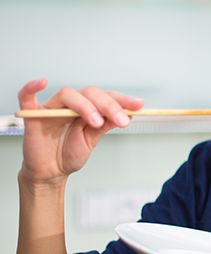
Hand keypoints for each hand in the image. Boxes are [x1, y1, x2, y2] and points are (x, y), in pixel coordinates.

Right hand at [18, 78, 144, 183]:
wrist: (51, 171)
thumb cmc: (68, 153)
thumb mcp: (92, 140)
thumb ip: (106, 125)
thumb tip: (128, 113)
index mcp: (87, 108)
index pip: (106, 97)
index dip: (122, 100)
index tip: (139, 105)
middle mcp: (71, 104)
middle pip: (90, 93)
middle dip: (109, 105)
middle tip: (122, 120)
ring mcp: (52, 108)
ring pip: (68, 94)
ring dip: (85, 105)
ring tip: (96, 122)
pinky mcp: (33, 114)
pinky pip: (27, 96)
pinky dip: (32, 87)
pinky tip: (43, 82)